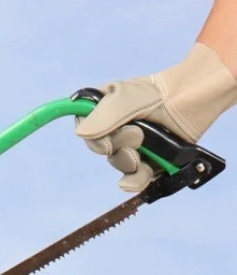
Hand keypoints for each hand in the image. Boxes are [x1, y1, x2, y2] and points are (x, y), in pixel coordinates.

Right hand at [76, 44, 236, 191]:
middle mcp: (117, 130)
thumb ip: (99, 117)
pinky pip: (136, 178)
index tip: (105, 141)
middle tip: (136, 135)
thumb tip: (81, 133)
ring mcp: (134, 146)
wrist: (193, 98)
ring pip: (118, 164)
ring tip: (142, 153)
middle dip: (117, 147)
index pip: (85, 130)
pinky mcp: (151, 160)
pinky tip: (132, 183)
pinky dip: (134, 183)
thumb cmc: (157, 92)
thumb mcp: (121, 99)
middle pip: (102, 149)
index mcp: (103, 112)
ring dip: (127, 162)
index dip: (93, 139)